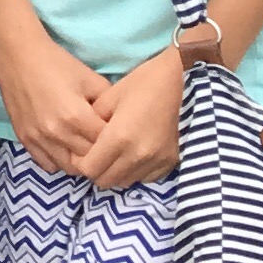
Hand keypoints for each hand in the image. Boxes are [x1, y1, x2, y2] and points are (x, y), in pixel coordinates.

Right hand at [0, 20, 114, 177]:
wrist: (18, 55)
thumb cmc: (57, 64)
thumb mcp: (91, 79)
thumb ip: (108, 104)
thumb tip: (119, 123)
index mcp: (76, 116)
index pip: (106, 144)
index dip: (115, 140)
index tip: (118, 134)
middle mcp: (56, 132)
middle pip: (89, 159)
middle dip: (100, 153)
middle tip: (104, 142)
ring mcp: (38, 138)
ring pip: (68, 168)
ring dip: (79, 161)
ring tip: (84, 147)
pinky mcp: (24, 139)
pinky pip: (46, 164)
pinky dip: (59, 160)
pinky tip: (64, 148)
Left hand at [83, 50, 187, 191]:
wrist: (182, 81)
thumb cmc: (142, 83)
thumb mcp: (107, 98)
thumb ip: (90, 125)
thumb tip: (81, 143)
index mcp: (119, 137)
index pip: (89, 169)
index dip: (80, 163)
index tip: (81, 153)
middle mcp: (139, 155)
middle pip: (105, 181)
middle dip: (96, 170)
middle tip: (96, 155)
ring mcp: (157, 160)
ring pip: (125, 182)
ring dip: (116, 173)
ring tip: (116, 154)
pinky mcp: (171, 161)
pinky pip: (145, 178)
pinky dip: (136, 171)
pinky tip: (135, 154)